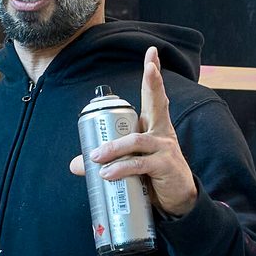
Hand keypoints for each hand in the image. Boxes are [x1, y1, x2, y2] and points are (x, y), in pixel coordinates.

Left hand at [67, 47, 197, 215]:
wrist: (179, 201)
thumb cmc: (155, 178)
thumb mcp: (131, 165)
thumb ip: (107, 160)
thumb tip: (76, 164)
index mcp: (154, 128)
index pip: (154, 97)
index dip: (153, 75)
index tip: (152, 54)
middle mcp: (162, 133)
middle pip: (158, 103)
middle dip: (154, 82)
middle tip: (150, 67)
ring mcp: (165, 148)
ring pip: (136, 141)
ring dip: (114, 148)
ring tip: (96, 157)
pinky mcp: (165, 166)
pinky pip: (140, 164)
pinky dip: (121, 168)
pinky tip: (108, 173)